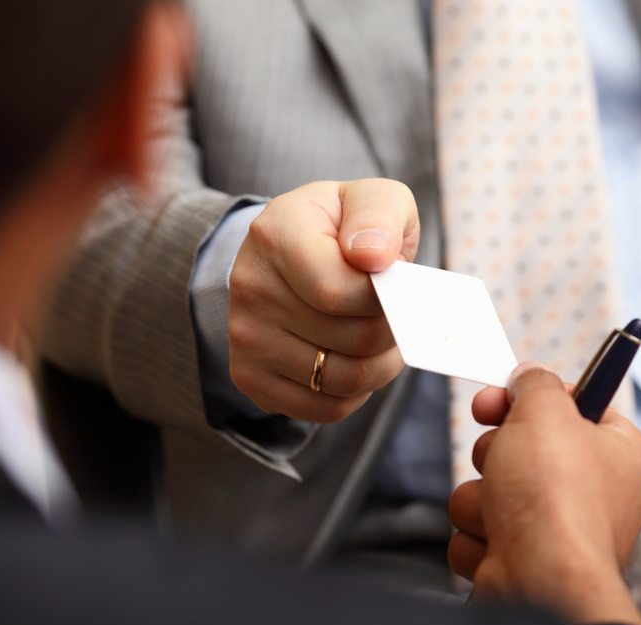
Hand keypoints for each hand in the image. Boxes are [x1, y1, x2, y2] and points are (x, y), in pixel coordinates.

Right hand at [228, 179, 418, 422]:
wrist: (285, 254)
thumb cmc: (340, 228)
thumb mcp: (369, 198)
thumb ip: (380, 215)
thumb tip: (374, 257)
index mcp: (275, 234)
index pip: (340, 292)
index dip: (386, 298)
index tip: (395, 283)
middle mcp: (249, 287)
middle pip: (353, 339)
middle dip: (391, 330)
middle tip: (395, 312)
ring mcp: (245, 336)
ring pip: (343, 380)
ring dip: (379, 366)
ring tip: (379, 337)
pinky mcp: (249, 376)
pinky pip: (324, 409)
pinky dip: (353, 393)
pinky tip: (351, 359)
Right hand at [447, 362, 640, 624]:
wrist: (540, 579)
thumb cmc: (554, 498)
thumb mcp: (544, 411)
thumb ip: (535, 383)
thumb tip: (528, 377)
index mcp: (617, 451)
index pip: (573, 405)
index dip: (531, 397)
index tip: (501, 396)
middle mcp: (593, 491)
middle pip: (521, 447)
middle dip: (495, 452)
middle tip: (500, 457)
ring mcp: (555, 529)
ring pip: (490, 488)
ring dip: (480, 496)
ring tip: (499, 511)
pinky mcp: (521, 559)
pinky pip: (479, 529)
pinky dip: (478, 534)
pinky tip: (495, 544)